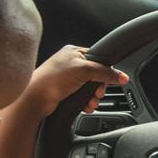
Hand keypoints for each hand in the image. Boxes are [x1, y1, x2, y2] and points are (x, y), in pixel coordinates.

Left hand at [13, 45, 129, 118]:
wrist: (35, 99)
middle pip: (95, 75)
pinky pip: (82, 97)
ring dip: (93, 97)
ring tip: (91, 101)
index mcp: (73, 52)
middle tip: (97, 93)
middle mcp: (70, 64)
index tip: (109, 80)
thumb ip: (105, 73)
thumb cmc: (52, 78)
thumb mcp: (84, 70)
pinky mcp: (64, 92)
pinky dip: (86, 102)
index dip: (105, 70)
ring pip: (89, 88)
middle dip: (99, 87)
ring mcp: (66, 79)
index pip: (98, 59)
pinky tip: (85, 106)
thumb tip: (122, 76)